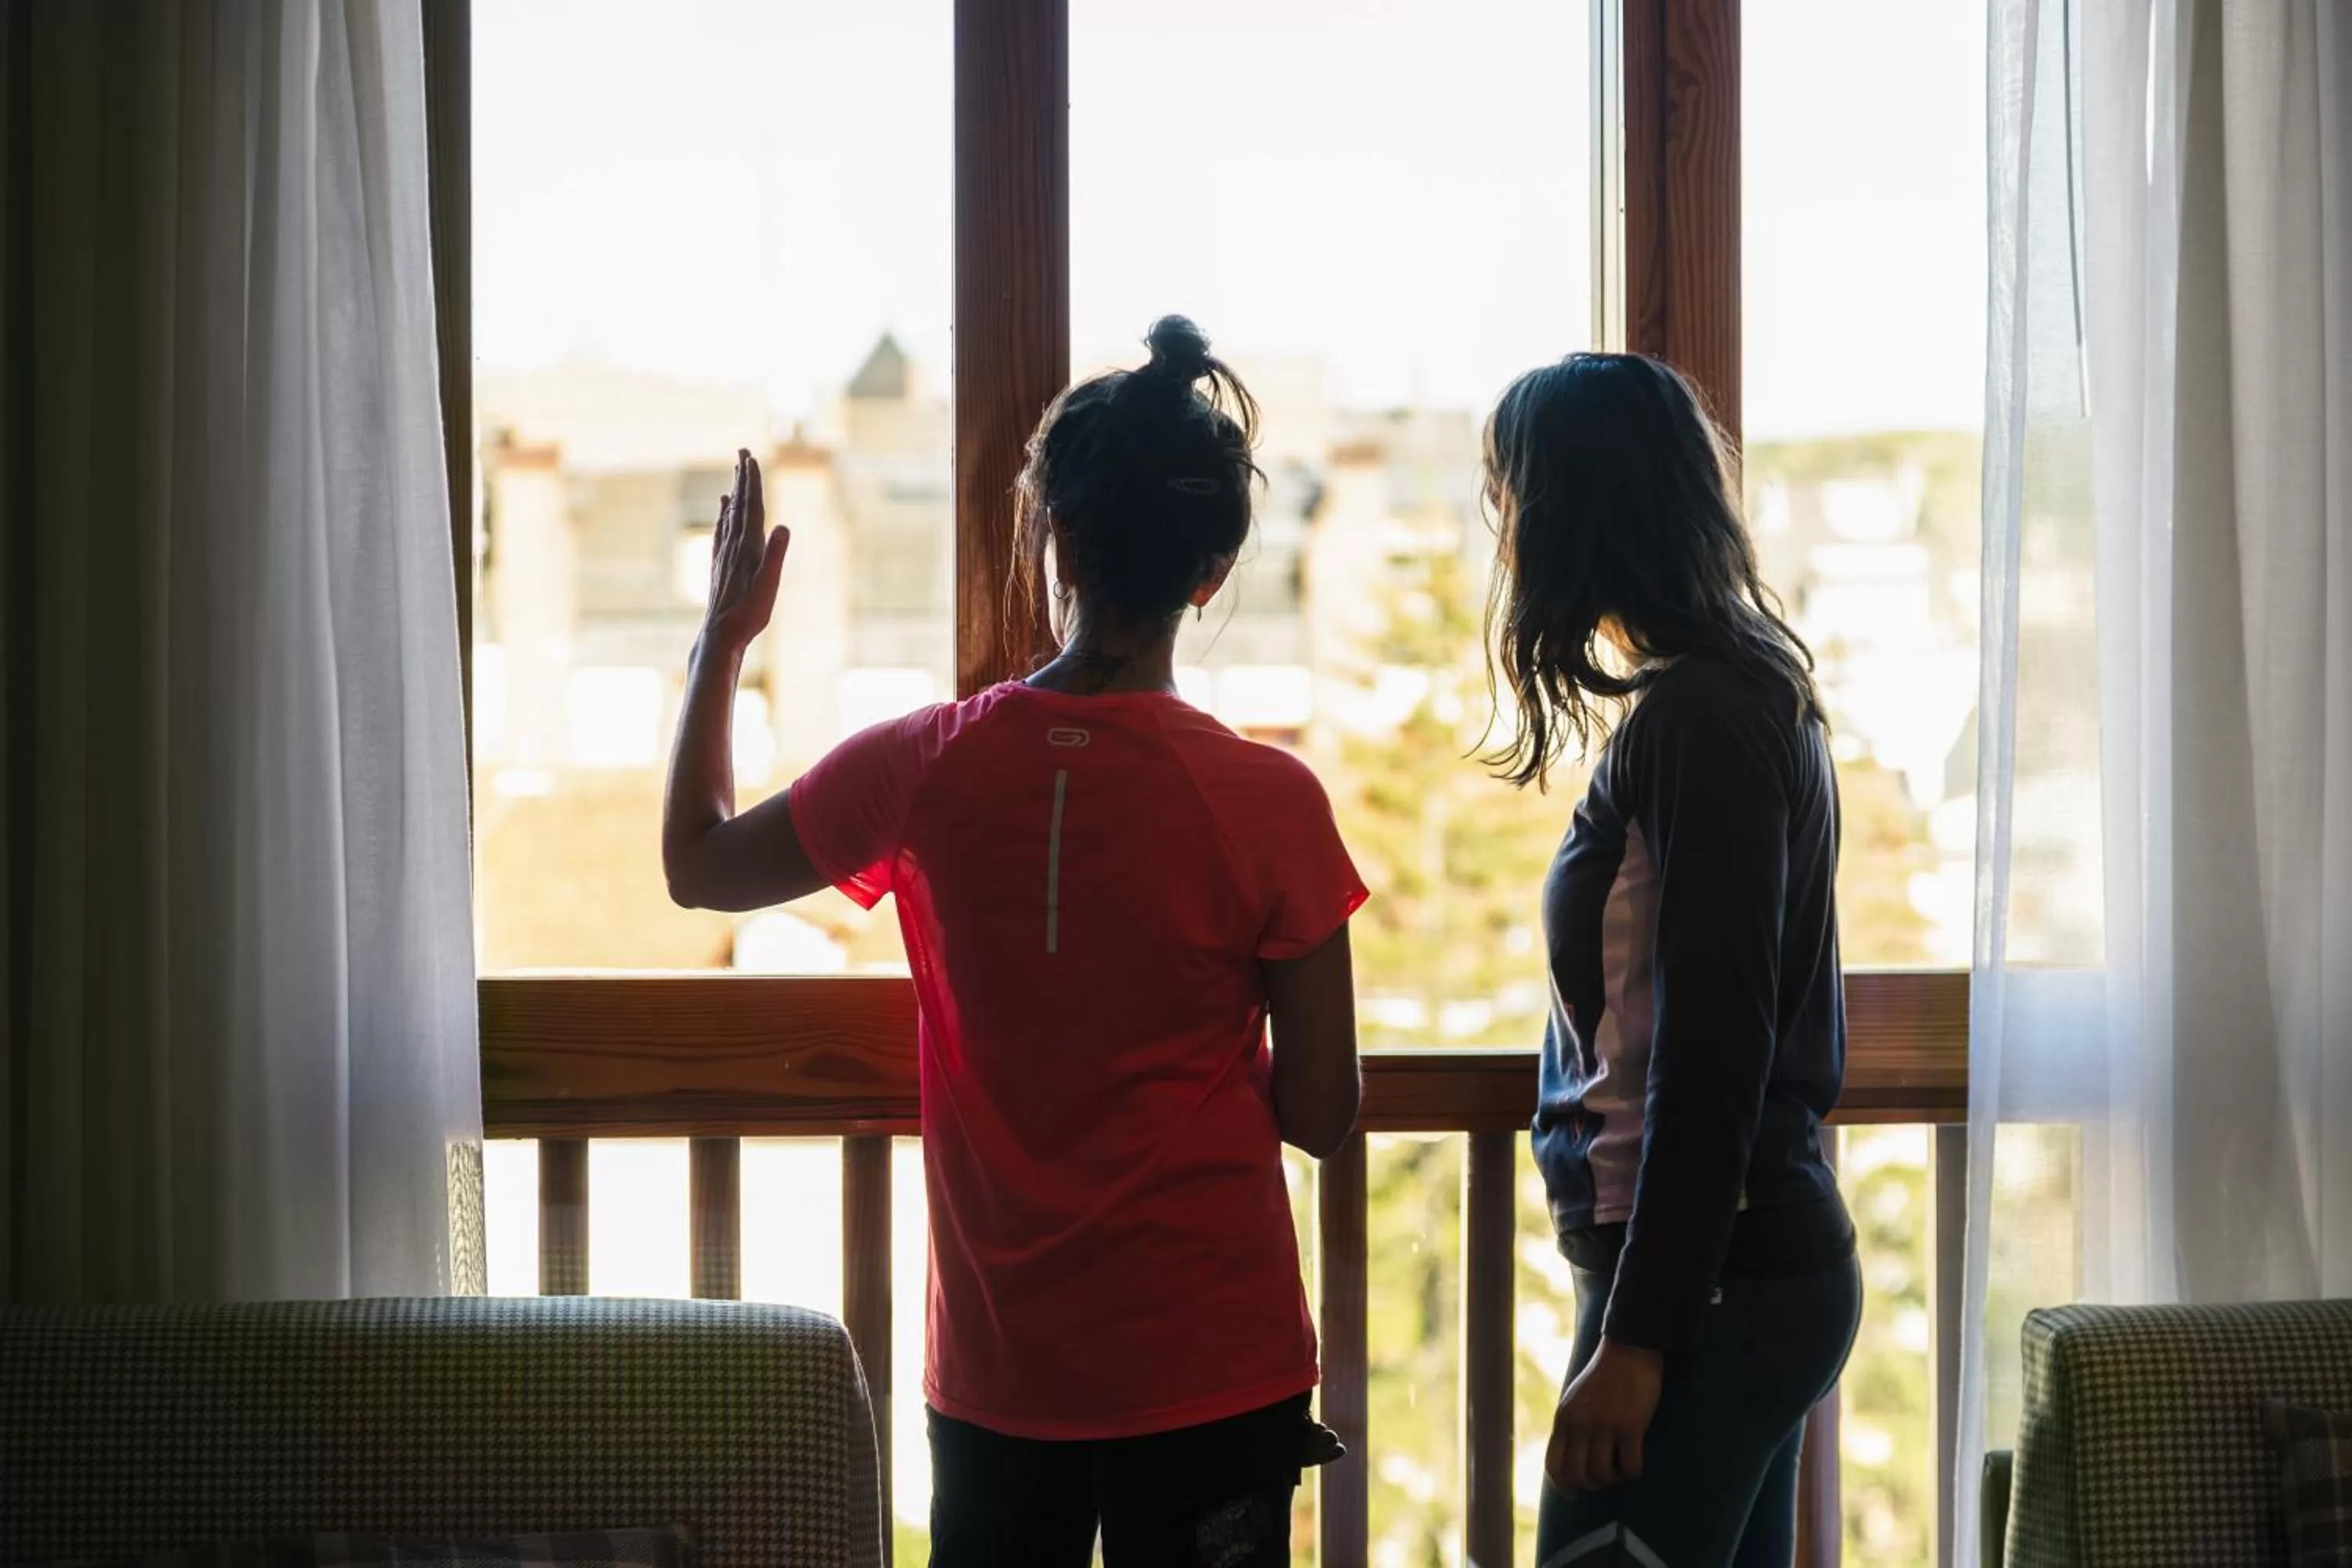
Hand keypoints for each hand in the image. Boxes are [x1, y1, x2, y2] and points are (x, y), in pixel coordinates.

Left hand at [700, 448, 788, 657]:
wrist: (720, 634)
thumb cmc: (749, 613)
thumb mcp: (768, 586)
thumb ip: (775, 555)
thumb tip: (783, 526)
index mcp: (748, 546)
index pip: (752, 507)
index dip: (752, 482)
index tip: (751, 458)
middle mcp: (733, 545)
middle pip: (739, 504)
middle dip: (742, 477)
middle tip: (742, 452)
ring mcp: (724, 554)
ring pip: (730, 515)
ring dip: (734, 492)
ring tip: (735, 475)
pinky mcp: (719, 564)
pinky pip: (722, 531)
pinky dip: (724, 514)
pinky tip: (723, 510)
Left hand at [1545, 1337, 1664, 1493]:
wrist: (1629, 1347)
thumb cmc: (1605, 1374)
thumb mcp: (1576, 1398)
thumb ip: (1571, 1424)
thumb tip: (1572, 1457)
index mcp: (1564, 1418)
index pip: (1553, 1465)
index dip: (1563, 1486)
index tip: (1575, 1493)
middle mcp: (1580, 1424)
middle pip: (1577, 1475)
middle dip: (1591, 1486)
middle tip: (1605, 1480)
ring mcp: (1605, 1425)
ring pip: (1602, 1475)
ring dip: (1613, 1480)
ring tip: (1621, 1470)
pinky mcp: (1631, 1425)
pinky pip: (1629, 1466)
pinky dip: (1632, 1473)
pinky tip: (1635, 1464)